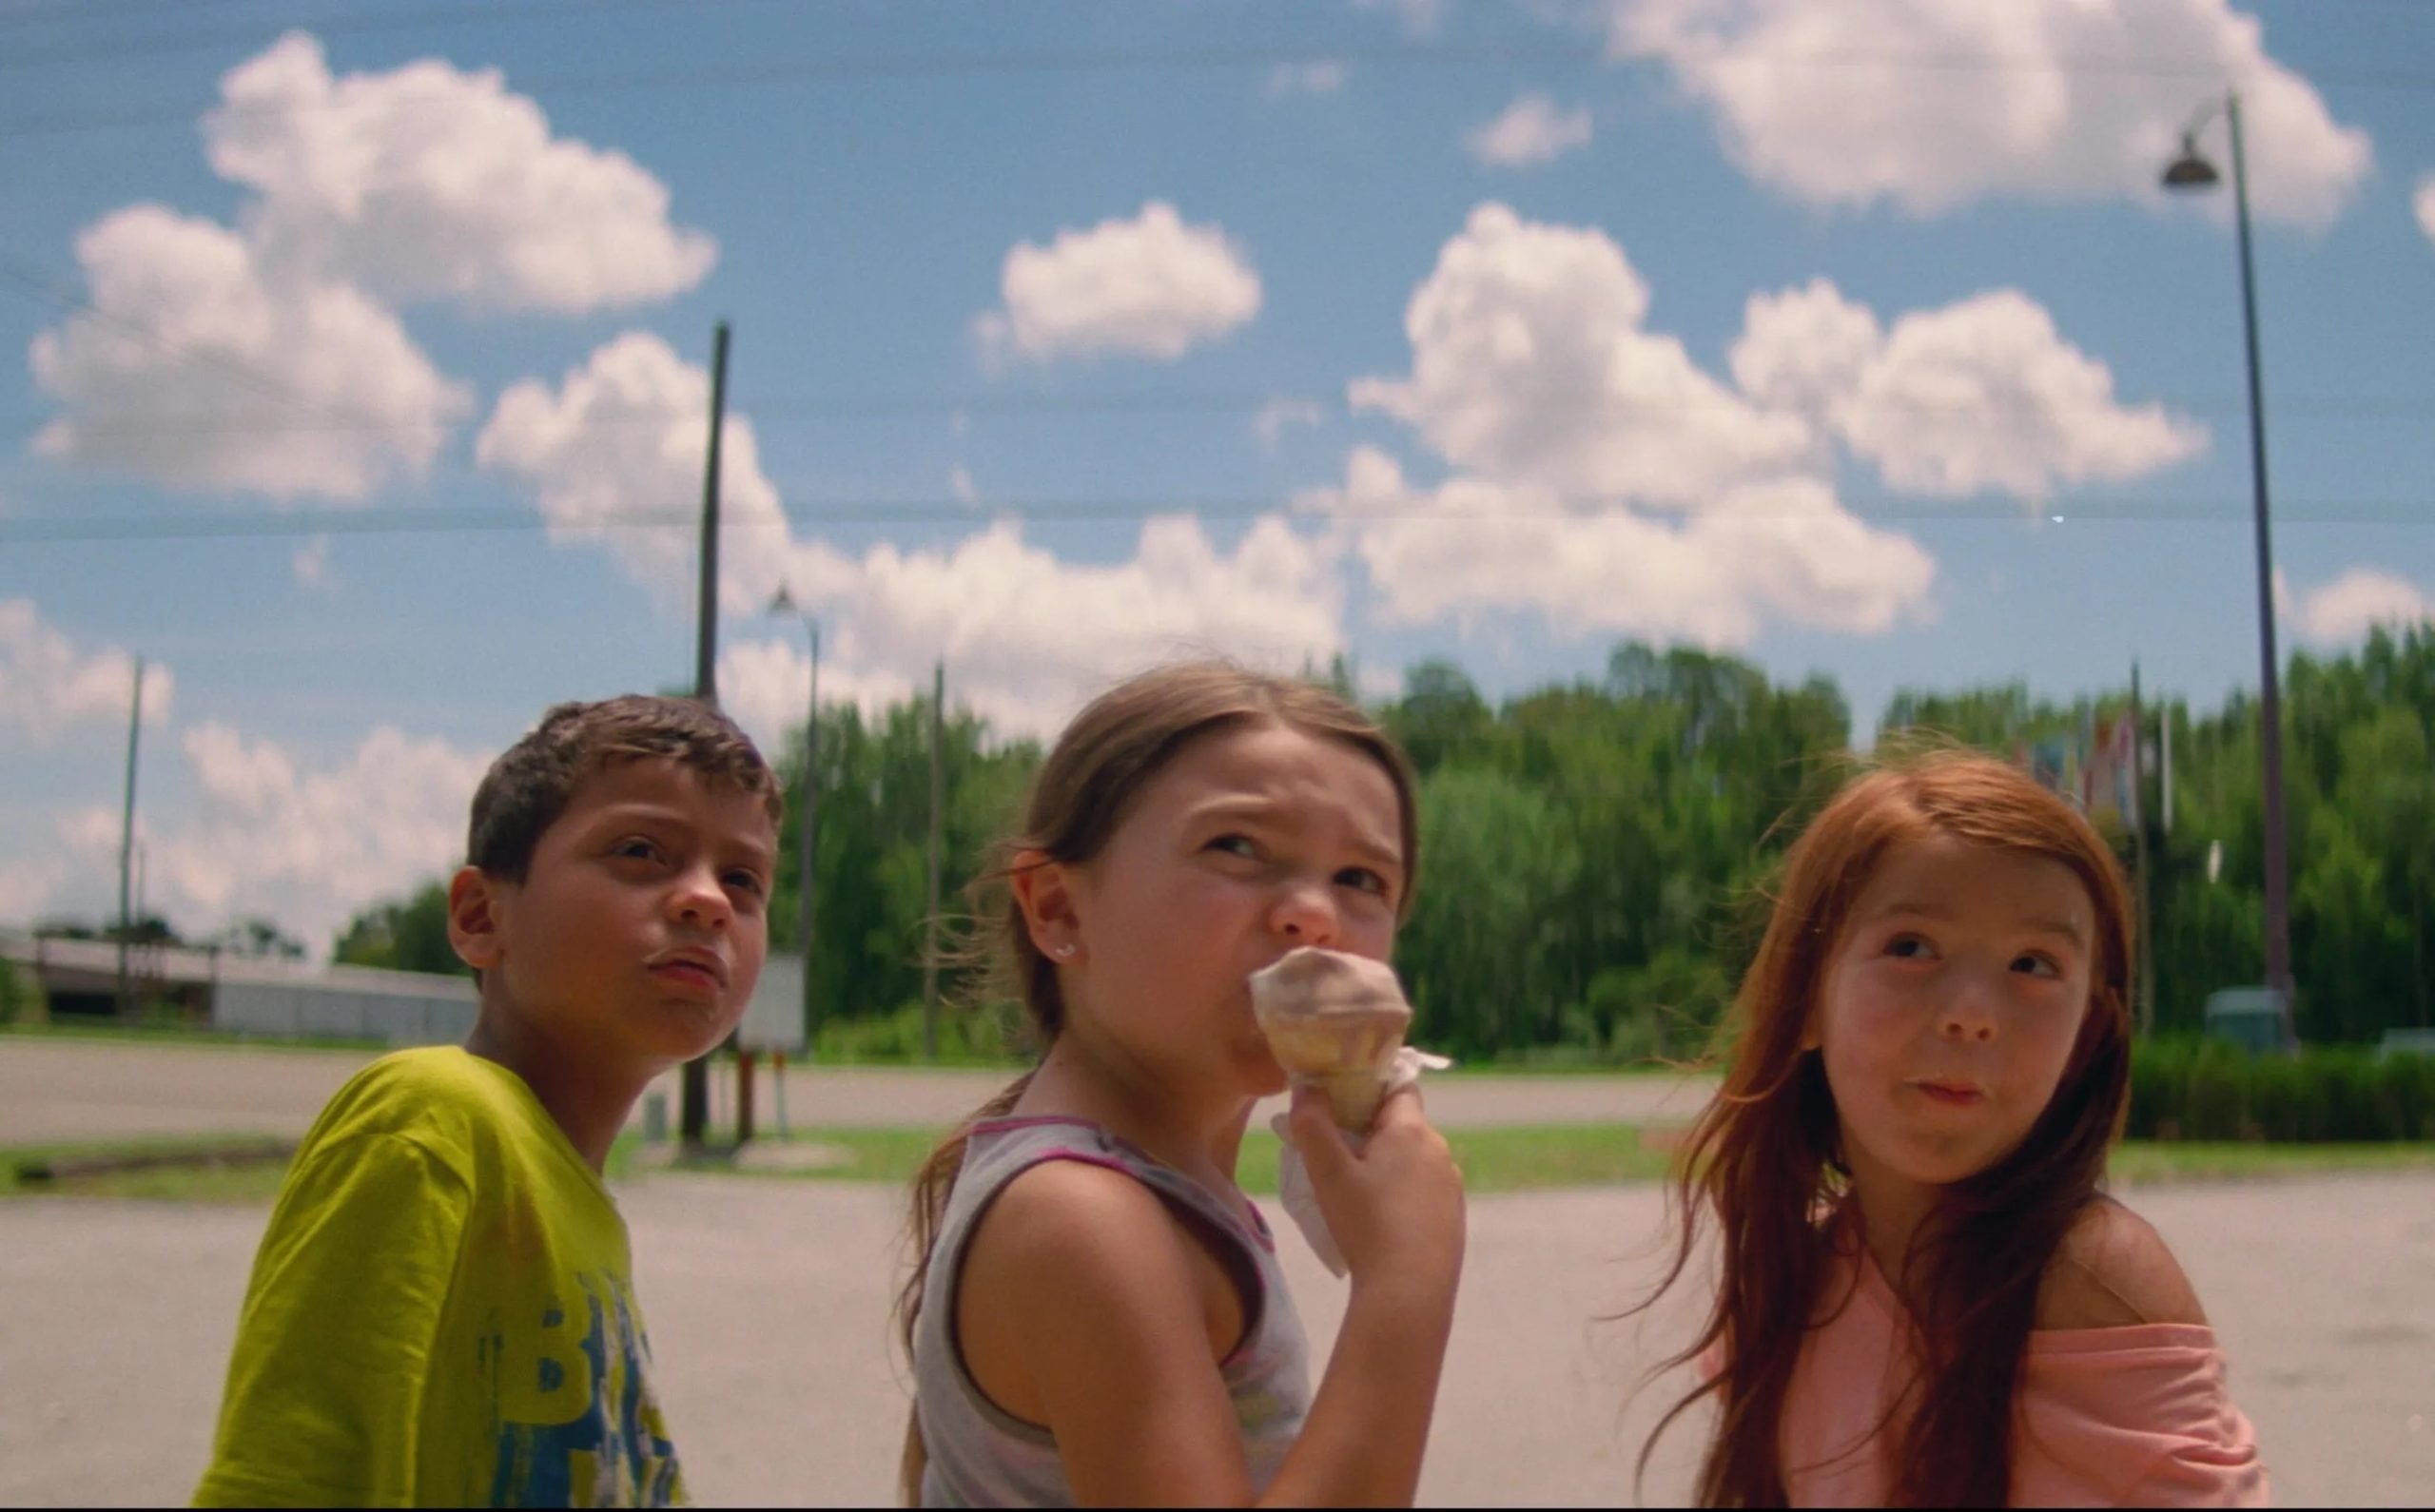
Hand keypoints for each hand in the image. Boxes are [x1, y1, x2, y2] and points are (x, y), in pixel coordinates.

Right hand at [1288, 1083, 1465, 1298]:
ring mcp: (1452, 1187)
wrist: (1409, 1293)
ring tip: (1357, 1195)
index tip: (1340, 1105)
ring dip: (1388, 1166)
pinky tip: (1382, 1223)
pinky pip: (1425, 1192)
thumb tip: (1306, 1088)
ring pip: (1415, 1160)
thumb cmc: (1367, 1225)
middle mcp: (1440, 1151)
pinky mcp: (1454, 1218)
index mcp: (1412, 1131)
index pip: (1399, 1085)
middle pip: (1404, 1125)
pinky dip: (1404, 1196)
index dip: (1369, 1088)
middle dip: (1372, 1132)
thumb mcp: (1329, 1174)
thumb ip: (1312, 1126)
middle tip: (1337, 1154)